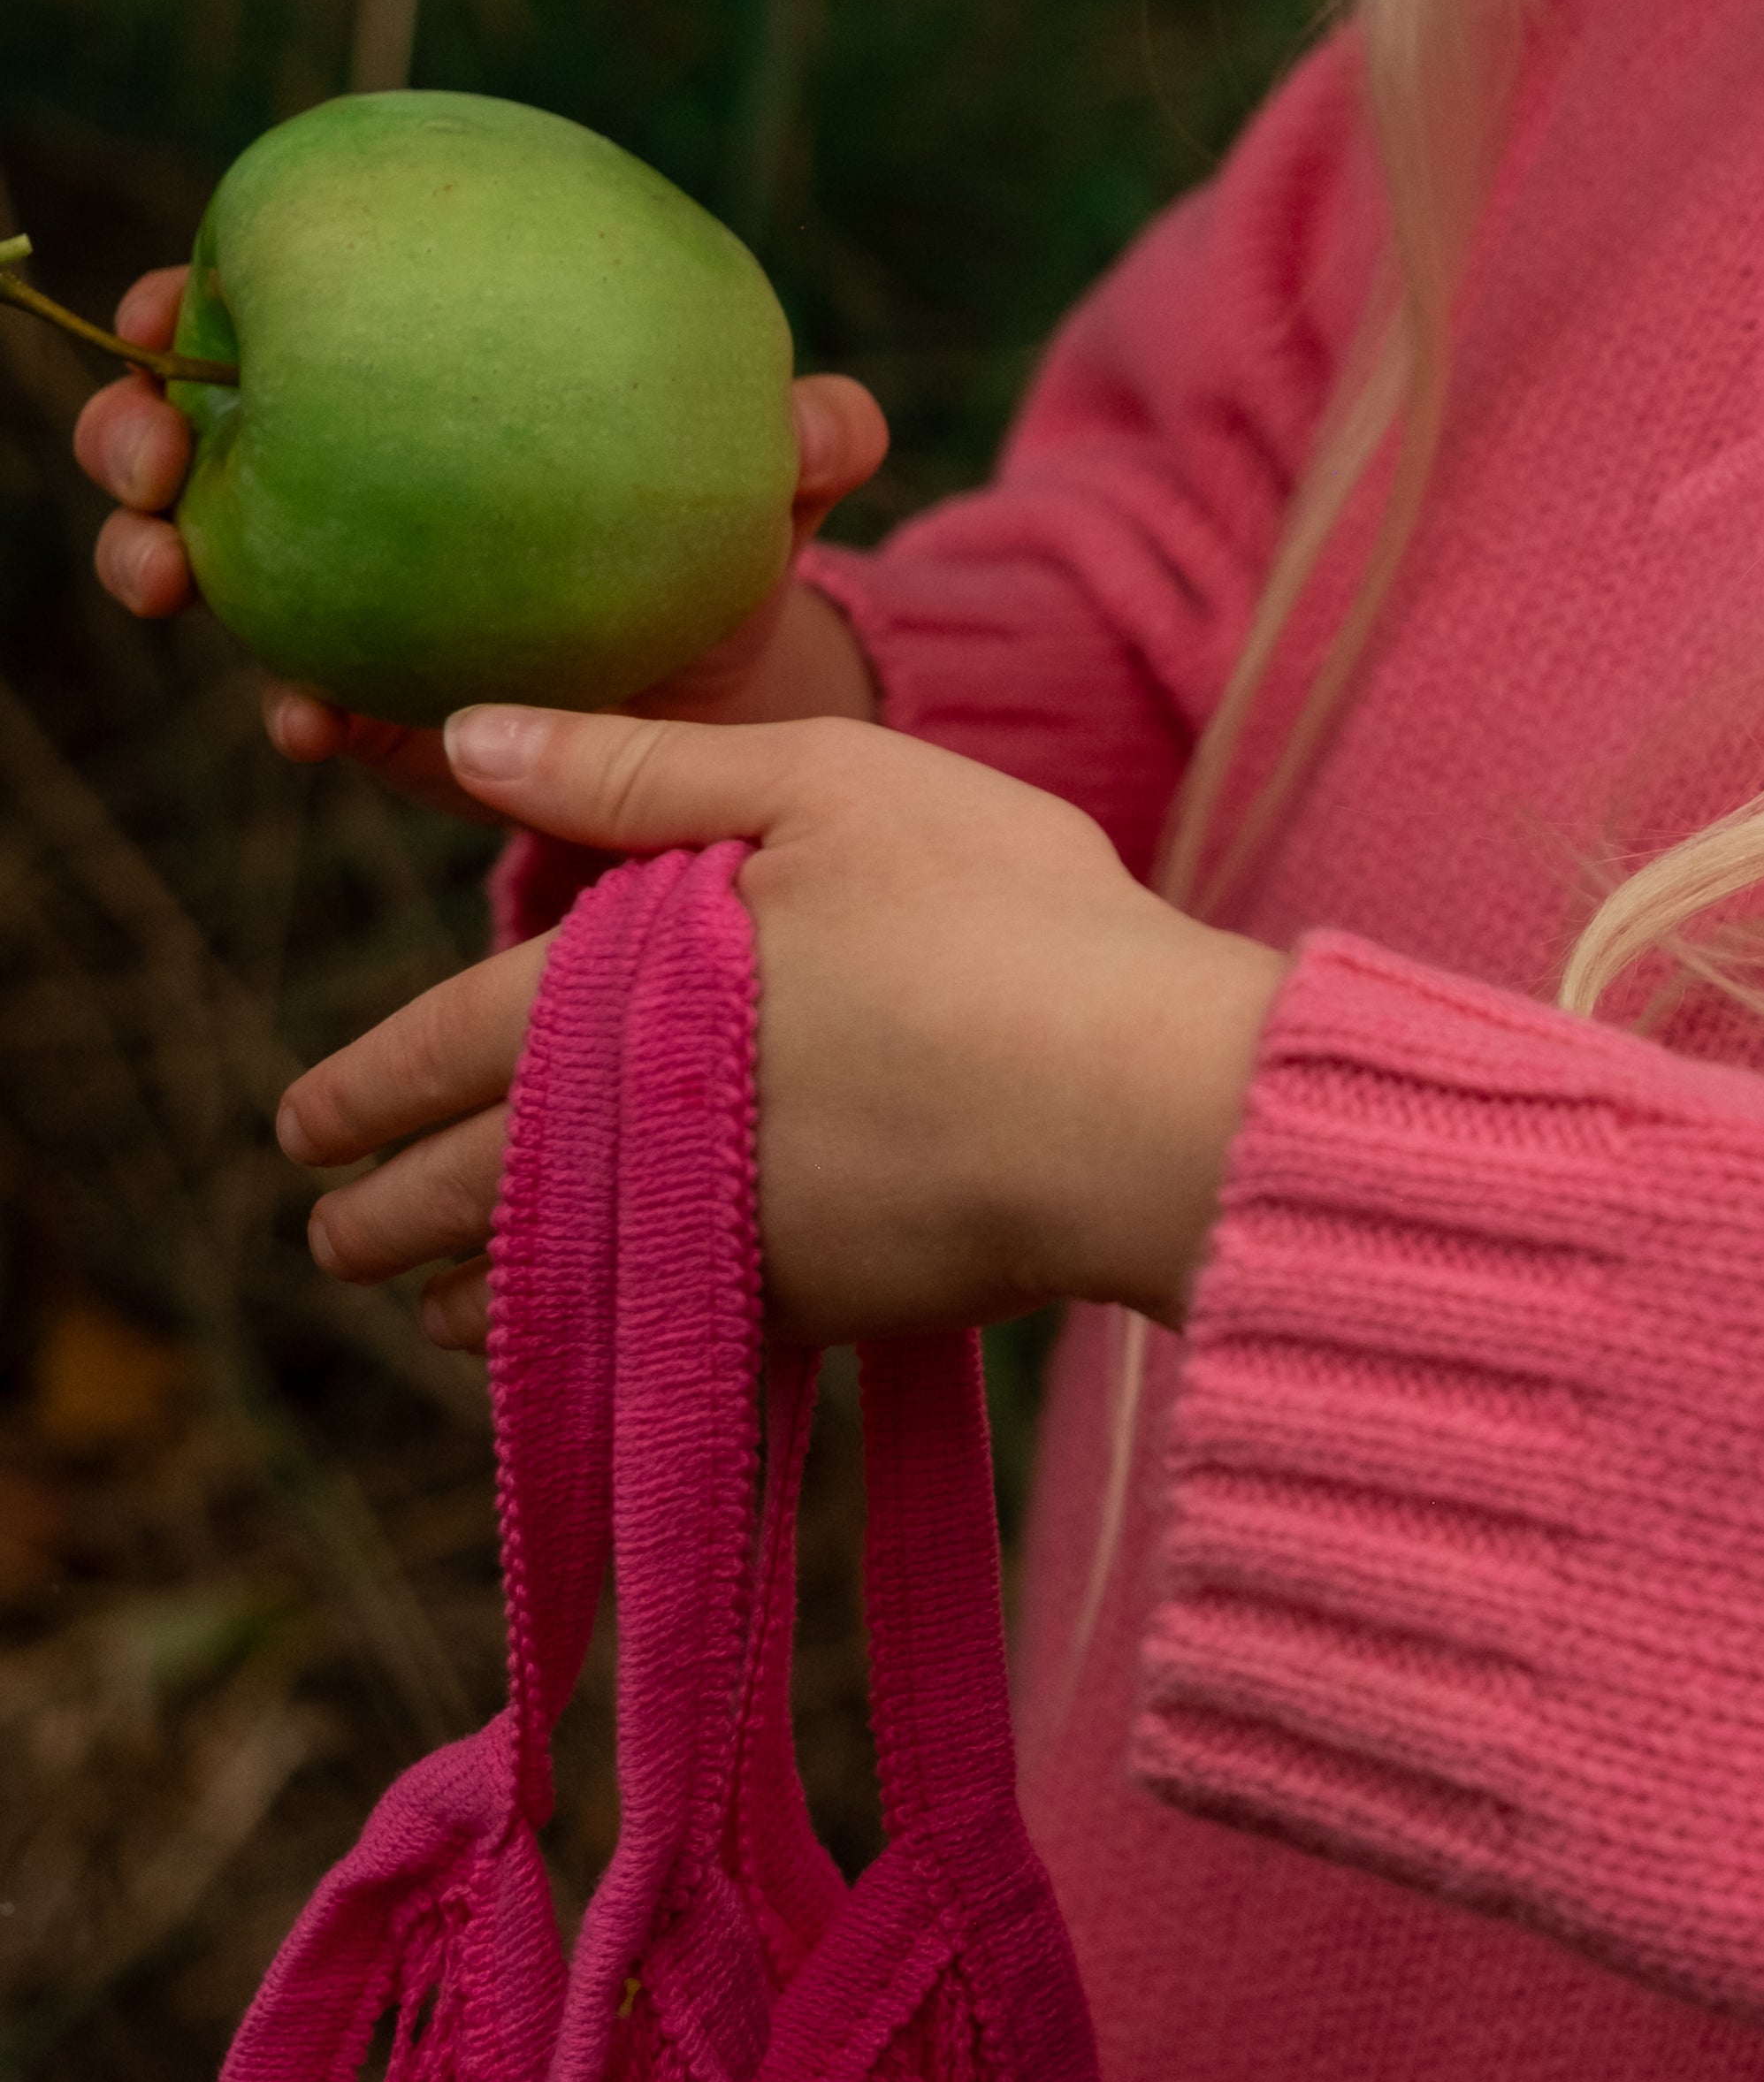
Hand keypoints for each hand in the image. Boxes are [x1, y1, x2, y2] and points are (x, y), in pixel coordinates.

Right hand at [76, 268, 892, 810]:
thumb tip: (828, 423)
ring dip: (158, 563)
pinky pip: (311, 707)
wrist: (735, 686)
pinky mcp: (371, 712)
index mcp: (407, 387)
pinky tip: (306, 715)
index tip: (173, 303)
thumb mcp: (773, 479)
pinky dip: (297, 709)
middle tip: (155, 452)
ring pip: (207, 570)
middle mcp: (351, 484)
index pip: (279, 314)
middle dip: (136, 433)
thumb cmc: (731, 535)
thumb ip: (811, 436)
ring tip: (166, 574)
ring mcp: (342, 601)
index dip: (192, 302)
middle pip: (195, 434)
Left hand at [279, 706, 1285, 1350]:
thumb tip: (468, 738)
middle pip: (464, 1193)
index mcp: (617, 1000)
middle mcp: (638, 1139)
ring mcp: (722, 1239)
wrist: (1146, 1108)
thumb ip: (639, 765)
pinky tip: (587, 1340)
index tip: (299, 1128)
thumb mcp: (829, 784)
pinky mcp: (813, 1308)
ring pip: (546, 1288)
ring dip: (469, 1297)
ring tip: (425, 1298)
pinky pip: (652, 1338)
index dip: (359, 1089)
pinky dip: (588, 1344)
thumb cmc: (1000, 917)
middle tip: (328, 1232)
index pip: (441, 1051)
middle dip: (379, 1217)